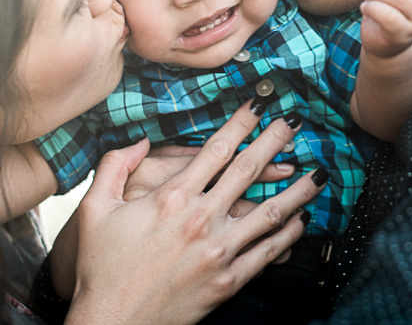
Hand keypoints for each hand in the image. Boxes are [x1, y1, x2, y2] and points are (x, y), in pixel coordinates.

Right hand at [62, 101, 321, 324]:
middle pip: (247, 171)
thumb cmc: (101, 264)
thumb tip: (140, 140)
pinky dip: (289, 234)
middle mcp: (199, 220)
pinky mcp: (228, 281)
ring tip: (317, 174)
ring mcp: (218, 252)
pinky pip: (268, 252)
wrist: (113, 320)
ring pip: (269, 212)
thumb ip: (114, 165)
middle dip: (273, 143)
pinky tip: (300, 221)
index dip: (239, 125)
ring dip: (296, 190)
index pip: (214, 151)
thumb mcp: (94, 207)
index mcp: (169, 198)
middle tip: (293, 124)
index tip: (257, 108)